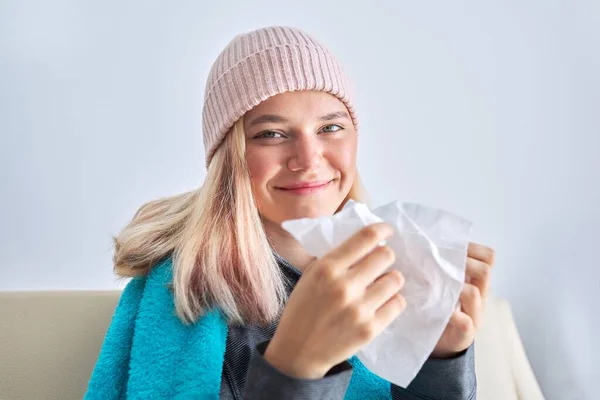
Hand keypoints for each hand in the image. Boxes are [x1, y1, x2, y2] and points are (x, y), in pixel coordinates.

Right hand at [265, 223, 406, 378]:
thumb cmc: (303, 309)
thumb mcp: (310, 276)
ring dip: (390, 279)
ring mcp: (359, 309)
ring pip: (395, 279)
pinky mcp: (370, 329)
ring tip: (380, 284)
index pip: (366, 238)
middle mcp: (344, 286)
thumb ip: (335, 259)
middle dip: (385, 256)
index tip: (388, 230)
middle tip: (380, 262)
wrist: (298, 352)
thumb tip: (366, 243)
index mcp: (327, 268)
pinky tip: (381, 302)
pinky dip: (392, 300)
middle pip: (386, 256)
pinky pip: (397, 304)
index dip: (382, 230)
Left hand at [431, 243, 494, 358]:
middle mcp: (480, 296)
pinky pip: (466, 322)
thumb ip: (436, 264)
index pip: (487, 257)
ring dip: (454, 286)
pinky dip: (453, 315)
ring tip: (433, 284)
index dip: (471, 248)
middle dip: (461, 264)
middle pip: (484, 271)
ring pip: (474, 293)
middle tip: (437, 264)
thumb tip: (414, 238)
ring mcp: (474, 315)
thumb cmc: (435, 305)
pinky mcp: (465, 334)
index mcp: (474, 280)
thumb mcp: (439, 281)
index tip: (449, 246)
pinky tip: (440, 310)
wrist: (437, 342)